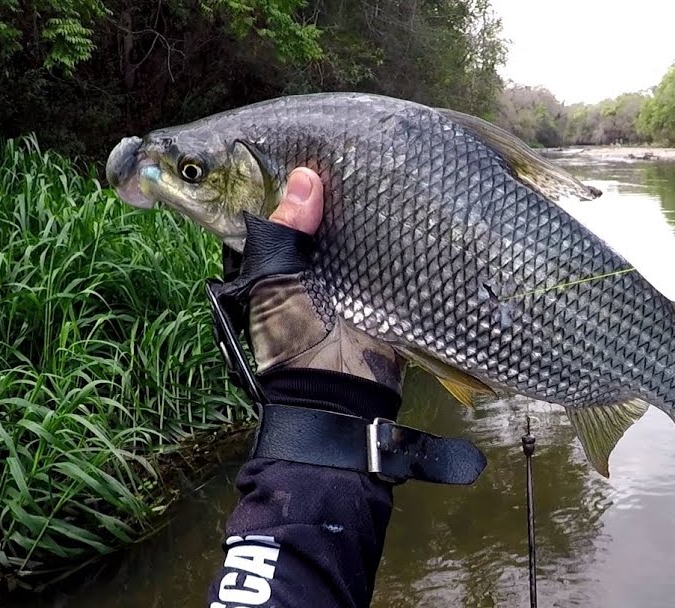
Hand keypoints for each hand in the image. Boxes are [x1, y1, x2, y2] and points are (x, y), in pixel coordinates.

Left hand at [244, 168, 403, 394]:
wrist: (338, 396)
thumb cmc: (290, 339)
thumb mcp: (274, 281)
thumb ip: (284, 231)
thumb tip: (304, 177)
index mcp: (270, 263)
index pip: (280, 211)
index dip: (289, 181)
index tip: (309, 145)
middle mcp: (305, 267)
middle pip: (319, 217)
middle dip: (333, 190)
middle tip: (355, 147)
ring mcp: (343, 278)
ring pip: (352, 233)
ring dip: (365, 210)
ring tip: (382, 164)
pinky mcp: (377, 290)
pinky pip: (384, 256)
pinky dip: (392, 236)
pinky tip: (404, 202)